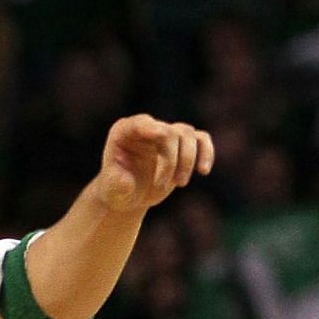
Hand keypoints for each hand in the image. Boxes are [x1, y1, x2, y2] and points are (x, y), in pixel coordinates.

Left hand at [93, 115, 214, 216]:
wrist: (128, 195)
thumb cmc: (116, 189)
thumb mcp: (112, 189)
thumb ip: (116, 183)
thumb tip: (126, 180)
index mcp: (124, 132)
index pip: (141, 122)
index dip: (151, 127)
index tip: (161, 134)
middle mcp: (146, 128)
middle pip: (169, 133)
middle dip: (171, 161)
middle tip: (161, 185)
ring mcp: (165, 135)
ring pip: (187, 134)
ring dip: (187, 160)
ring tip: (180, 183)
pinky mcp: (182, 146)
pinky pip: (201, 139)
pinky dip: (206, 152)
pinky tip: (203, 171)